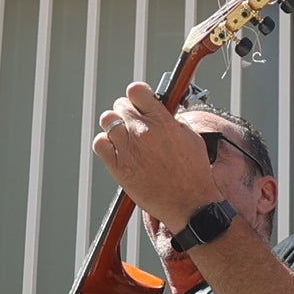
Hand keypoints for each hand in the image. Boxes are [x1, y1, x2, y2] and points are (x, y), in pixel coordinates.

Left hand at [92, 82, 227, 227]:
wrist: (188, 202)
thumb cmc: (193, 172)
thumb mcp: (191, 137)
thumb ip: (174, 120)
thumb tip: (162, 111)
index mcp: (162, 121)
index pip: (136, 90)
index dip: (137, 95)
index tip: (140, 102)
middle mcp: (143, 132)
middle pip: (120, 105)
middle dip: (126, 111)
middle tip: (133, 122)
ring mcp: (129, 149)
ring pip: (107, 120)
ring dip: (114, 125)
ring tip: (124, 136)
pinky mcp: (119, 167)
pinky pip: (99, 144)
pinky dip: (105, 144)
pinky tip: (116, 150)